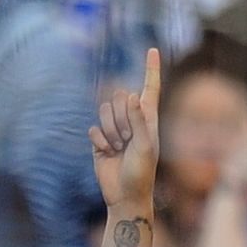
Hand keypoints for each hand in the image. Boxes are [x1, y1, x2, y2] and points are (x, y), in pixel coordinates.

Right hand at [90, 48, 160, 208]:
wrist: (125, 197)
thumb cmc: (141, 173)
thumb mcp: (145, 146)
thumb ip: (138, 120)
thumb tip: (129, 94)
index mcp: (148, 118)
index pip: (150, 87)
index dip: (151, 69)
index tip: (152, 49)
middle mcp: (132, 120)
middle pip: (118, 96)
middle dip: (120, 117)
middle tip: (127, 140)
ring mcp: (115, 130)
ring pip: (104, 111)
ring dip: (110, 131)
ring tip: (119, 148)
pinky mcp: (100, 141)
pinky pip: (93, 129)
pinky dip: (99, 141)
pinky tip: (108, 154)